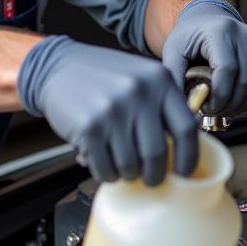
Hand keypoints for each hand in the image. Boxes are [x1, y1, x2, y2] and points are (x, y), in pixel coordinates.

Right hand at [18, 37, 197, 185]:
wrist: (57, 67)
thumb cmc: (104, 78)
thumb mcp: (142, 79)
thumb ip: (164, 106)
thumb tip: (186, 149)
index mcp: (159, 80)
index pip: (186, 128)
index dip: (189, 157)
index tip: (185, 172)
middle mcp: (139, 92)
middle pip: (157, 153)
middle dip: (154, 175)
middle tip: (150, 178)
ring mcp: (113, 109)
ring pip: (130, 166)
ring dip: (126, 174)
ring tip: (119, 163)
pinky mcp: (89, 127)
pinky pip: (106, 168)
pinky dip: (106, 173)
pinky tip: (102, 161)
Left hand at [161, 0, 246, 116]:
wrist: (207, 18)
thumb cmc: (189, 36)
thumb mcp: (173, 51)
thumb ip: (174, 76)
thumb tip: (182, 107)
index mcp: (220, 32)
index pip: (227, 69)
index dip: (219, 95)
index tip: (205, 107)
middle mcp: (244, 36)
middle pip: (244, 82)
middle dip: (228, 105)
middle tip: (211, 113)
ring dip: (239, 107)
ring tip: (221, 111)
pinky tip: (235, 109)